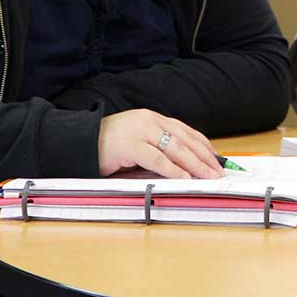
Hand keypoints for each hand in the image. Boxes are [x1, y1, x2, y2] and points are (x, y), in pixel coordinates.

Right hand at [98, 109, 223, 178]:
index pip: (185, 131)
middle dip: (204, 157)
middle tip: (218, 171)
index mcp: (152, 118)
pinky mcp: (130, 145)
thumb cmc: (107, 146)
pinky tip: (185, 177)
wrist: (78, 142)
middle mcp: (149, 120)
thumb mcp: (137, 142)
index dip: (203, 145)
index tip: (216, 158)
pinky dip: (174, 169)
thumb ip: (157, 147)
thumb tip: (183, 165)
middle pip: (185, 140)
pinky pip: (157, 159)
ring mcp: (140, 131)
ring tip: (208, 177)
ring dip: (195, 165)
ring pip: (176, 148)